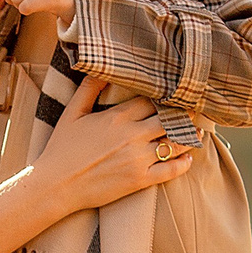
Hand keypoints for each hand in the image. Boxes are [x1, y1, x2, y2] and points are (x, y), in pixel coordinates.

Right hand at [0, 90, 193, 252]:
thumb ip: (89, 88)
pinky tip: (188, 158)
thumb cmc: (61, 148)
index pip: (152, 100)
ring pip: (175, 143)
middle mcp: (132, 135)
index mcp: (118, 116)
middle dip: (183, 115)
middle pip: (170, 119)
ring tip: (195, 133)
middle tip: (192, 113)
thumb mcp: (72, 113)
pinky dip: (184, 164)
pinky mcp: (140, 180)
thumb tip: (102, 67)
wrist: (56, 185)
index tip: (173, 96)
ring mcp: (138, 158)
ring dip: (188, 137)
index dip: (165, 97)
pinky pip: (171, 170)